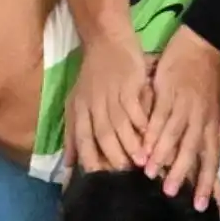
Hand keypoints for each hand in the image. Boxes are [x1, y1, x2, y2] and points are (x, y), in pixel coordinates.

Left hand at [65, 33, 151, 172]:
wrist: (106, 40)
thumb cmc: (93, 75)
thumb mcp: (77, 102)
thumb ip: (73, 134)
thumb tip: (69, 164)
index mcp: (79, 110)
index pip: (83, 141)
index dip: (91, 161)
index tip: (102, 180)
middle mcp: (93, 105)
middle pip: (102, 137)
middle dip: (114, 158)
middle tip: (127, 175)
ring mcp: (110, 95)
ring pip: (119, 125)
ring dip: (131, 145)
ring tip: (142, 162)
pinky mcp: (128, 84)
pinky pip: (135, 108)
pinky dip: (142, 123)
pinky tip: (150, 135)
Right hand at [143, 27, 219, 210]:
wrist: (204, 46)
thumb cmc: (211, 82)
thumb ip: (214, 136)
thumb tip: (212, 163)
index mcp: (213, 125)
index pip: (212, 159)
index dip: (207, 182)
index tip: (200, 205)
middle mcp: (200, 120)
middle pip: (192, 151)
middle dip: (183, 174)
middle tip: (172, 195)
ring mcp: (184, 106)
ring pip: (173, 136)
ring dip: (162, 156)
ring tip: (151, 174)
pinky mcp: (168, 93)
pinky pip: (159, 116)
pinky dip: (151, 133)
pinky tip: (142, 146)